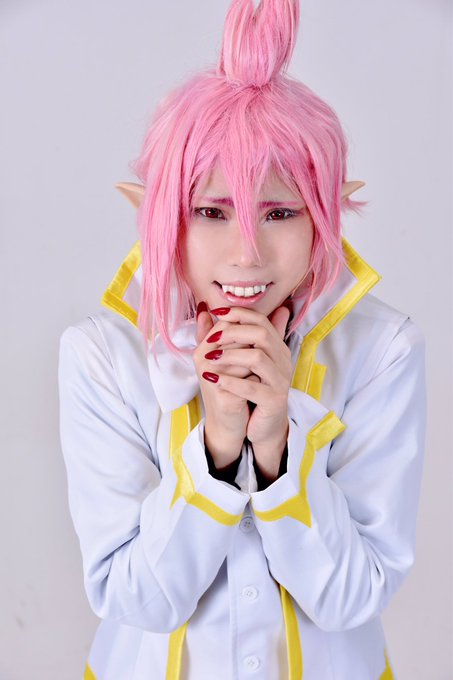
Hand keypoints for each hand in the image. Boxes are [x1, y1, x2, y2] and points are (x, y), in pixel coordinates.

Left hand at [201, 305, 291, 480]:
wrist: (264, 425)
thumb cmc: (251, 390)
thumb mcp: (239, 362)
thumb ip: (222, 336)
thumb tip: (204, 308)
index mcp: (277, 348)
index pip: (261, 320)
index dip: (239, 314)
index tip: (216, 312)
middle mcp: (283, 361)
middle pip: (261, 334)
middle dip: (233, 332)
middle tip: (210, 339)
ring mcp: (280, 381)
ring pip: (257, 358)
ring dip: (230, 355)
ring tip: (209, 358)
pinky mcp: (274, 401)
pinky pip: (251, 388)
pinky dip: (229, 381)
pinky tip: (212, 378)